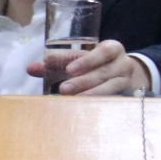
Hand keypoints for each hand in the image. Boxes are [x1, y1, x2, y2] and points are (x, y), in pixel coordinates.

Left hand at [28, 39, 149, 94]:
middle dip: (83, 81)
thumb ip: (57, 63)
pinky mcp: (128, 97)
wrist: (131, 76)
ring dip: (90, 94)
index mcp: (111, 49)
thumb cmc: (98, 65)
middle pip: (103, 72)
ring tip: (72, 100)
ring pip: (110, 88)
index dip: (86, 61)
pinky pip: (115, 101)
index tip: (69, 69)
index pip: (102, 52)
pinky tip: (86, 110)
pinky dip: (100, 104)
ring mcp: (126, 82)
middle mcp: (122, 64)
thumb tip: (30, 69)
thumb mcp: (81, 60)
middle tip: (63, 89)